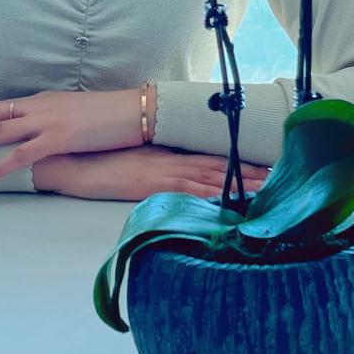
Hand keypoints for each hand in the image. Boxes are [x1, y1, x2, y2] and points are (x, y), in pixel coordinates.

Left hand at [0, 89, 143, 185]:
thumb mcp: (76, 112)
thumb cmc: (111, 114)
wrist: (137, 110)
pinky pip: (22, 155)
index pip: (0, 106)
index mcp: (42, 101)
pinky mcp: (59, 139)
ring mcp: (47, 122)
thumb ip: (54, 120)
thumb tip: (41, 132)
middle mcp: (38, 107)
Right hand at [36, 146, 270, 202]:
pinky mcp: (154, 184)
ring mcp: (164, 171)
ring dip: (239, 182)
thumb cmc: (100, 161)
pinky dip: (210, 195)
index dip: (237, 161)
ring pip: (211, 176)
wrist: (74, 160)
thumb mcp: (134, 160)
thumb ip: (155, 163)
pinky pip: (189, 190)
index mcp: (168, 152)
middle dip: (249, 171)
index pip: (210, 156)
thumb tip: (174, 170)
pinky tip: (228, 201)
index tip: (263, 164)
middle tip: (279, 175)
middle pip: (218, 165)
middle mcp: (172, 159)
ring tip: (268, 187)